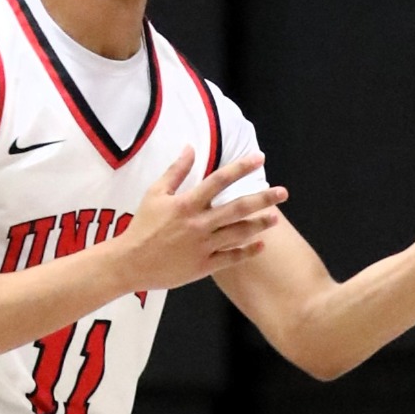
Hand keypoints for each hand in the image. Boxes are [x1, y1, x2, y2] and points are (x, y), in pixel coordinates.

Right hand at [116, 149, 287, 289]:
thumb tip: (191, 148)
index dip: (241, 167)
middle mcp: (199, 224)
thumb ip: (176, 171)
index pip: (220, 180)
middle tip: (283, 192)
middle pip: (238, 207)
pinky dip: (247, 251)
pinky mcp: (203, 266)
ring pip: (238, 233)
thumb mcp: (155, 194)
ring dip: (259, 225)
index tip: (259, 159)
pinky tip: (261, 245)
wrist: (131, 262)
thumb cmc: (142, 226)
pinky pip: (231, 258)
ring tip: (275, 217)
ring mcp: (203, 246)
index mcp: (187, 204)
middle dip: (263, 199)